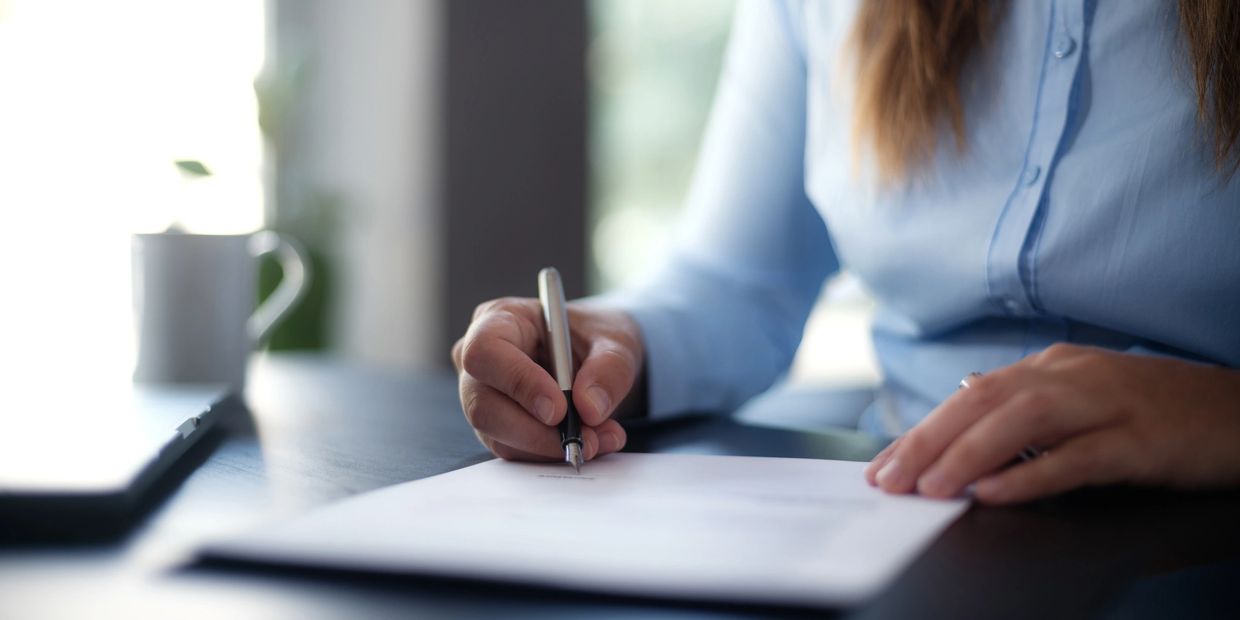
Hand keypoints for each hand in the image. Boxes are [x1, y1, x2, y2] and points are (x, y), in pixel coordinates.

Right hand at [452, 297, 643, 461]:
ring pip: (498, 436)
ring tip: (600, 439)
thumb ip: (609, 368)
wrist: (598, 361)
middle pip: (483, 405)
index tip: (558, 409)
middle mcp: (482, 360)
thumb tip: (590, 408)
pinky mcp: (497, 427)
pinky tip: (590, 442)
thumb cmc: (596, 337)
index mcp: (500, 319)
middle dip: (536, 431)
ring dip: (550, 446)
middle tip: (586, 438)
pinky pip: (516, 451)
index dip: (517, 382)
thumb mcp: (615, 341)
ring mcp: (484, 397)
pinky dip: (552, 453)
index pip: (485, 351)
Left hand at [864, 344, 1239, 503]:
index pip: (971, 394)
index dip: (922, 429)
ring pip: (1022, 420)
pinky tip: (995, 492)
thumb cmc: (1160, 413)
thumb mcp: (1085, 403)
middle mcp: (1073, 377)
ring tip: (928, 488)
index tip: (884, 464)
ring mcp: (1108, 405)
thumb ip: (1029, 413)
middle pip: (984, 401)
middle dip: (927, 441)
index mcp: (1054, 368)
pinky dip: (1032, 474)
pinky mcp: (1141, 441)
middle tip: (888, 480)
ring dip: (967, 454)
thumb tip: (965, 429)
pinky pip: (1077, 457)